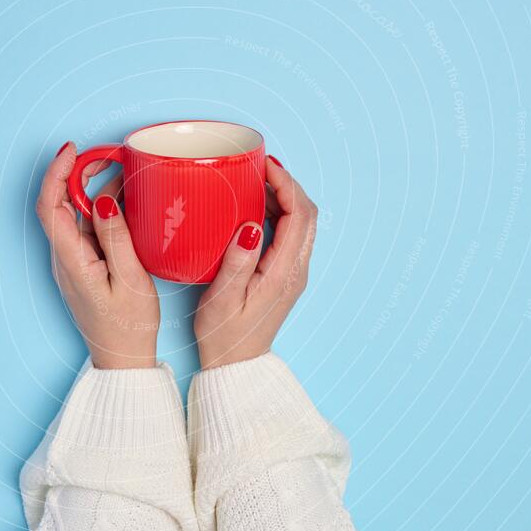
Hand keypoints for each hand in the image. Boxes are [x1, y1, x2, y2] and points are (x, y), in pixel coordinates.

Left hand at [36, 142, 159, 368]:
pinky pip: (85, 229)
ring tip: (123, 176)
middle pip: (58, 204)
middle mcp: (64, 258)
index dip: (57, 173)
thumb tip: (101, 201)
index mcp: (71, 261)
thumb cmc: (129, 326)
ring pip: (73, 215)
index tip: (73, 150)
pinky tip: (122, 204)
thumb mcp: (131, 280)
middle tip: (107, 156)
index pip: (50, 206)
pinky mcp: (82, 265)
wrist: (122, 359)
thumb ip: (116, 238)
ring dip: (92, 191)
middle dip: (77, 173)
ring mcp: (71, 262)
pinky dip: (99, 210)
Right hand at [194, 157, 317, 368]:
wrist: (235, 364)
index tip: (266, 165)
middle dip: (288, 184)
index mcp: (284, 273)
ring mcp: (293, 273)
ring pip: (302, 223)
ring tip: (255, 181)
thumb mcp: (222, 299)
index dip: (287, 184)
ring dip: (285, 197)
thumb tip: (252, 225)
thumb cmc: (224, 335)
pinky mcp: (284, 275)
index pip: (300, 216)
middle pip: (307, 215)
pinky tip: (256, 208)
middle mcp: (296, 270)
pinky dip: (279, 213)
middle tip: (259, 168)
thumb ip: (239, 262)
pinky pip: (291, 234)